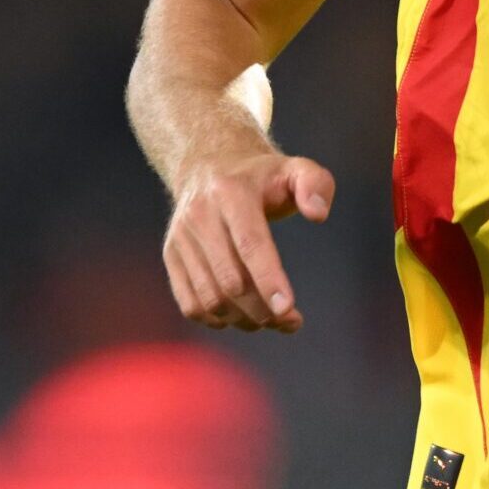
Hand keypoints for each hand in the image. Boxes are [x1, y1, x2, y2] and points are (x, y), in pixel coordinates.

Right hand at [162, 153, 334, 332]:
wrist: (209, 167)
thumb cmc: (262, 177)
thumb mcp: (295, 169)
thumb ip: (317, 185)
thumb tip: (318, 214)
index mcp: (232, 192)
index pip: (250, 243)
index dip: (268, 279)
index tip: (288, 309)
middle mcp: (200, 214)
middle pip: (231, 280)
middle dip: (264, 309)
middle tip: (292, 320)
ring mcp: (181, 237)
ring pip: (211, 298)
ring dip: (244, 320)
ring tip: (272, 319)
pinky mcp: (171, 256)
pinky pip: (191, 305)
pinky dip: (218, 321)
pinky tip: (242, 317)